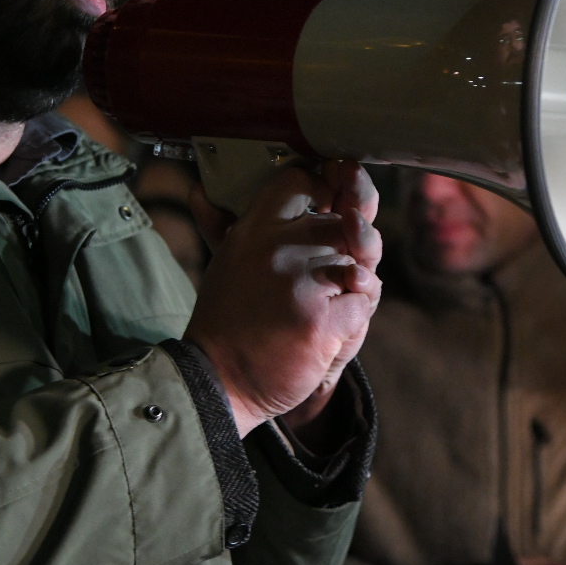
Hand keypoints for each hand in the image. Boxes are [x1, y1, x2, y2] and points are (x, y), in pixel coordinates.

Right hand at [184, 161, 381, 437]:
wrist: (220, 383)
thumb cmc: (229, 322)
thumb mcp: (226, 262)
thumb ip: (223, 222)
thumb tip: (202, 189)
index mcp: (254, 230)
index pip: (299, 181)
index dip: (324, 184)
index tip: (330, 198)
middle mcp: (279, 248)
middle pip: (342, 223)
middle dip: (346, 250)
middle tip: (324, 279)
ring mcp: (303, 283)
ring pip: (360, 262)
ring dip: (351, 287)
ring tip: (322, 306)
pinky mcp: (322, 320)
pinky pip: (364, 301)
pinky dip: (353, 318)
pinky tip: (326, 331)